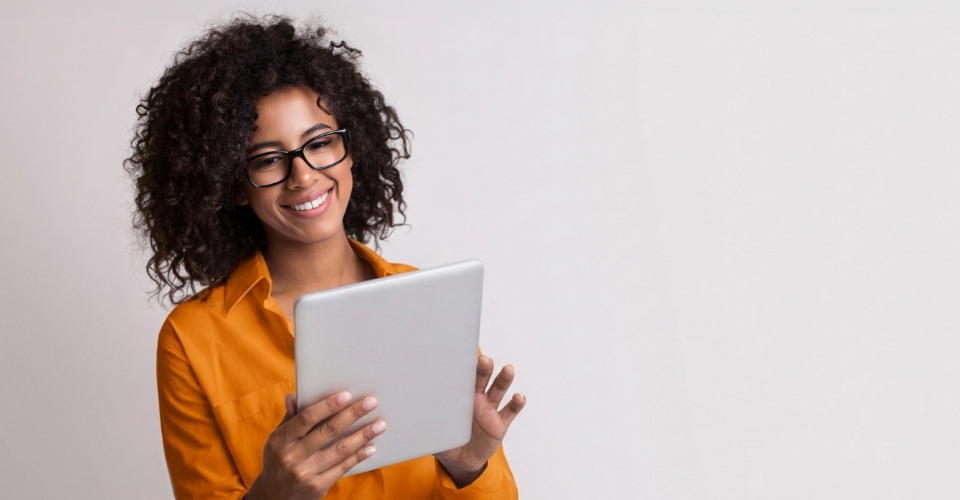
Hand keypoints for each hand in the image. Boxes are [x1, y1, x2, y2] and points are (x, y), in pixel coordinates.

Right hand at [244, 392, 385, 499]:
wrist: (274, 498)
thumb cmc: (279, 460)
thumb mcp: (277, 440)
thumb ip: (290, 418)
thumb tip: (294, 395)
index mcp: (281, 440)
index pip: (307, 418)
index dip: (327, 405)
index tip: (347, 395)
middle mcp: (292, 456)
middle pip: (328, 431)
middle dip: (352, 415)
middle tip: (371, 403)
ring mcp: (306, 473)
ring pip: (340, 450)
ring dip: (363, 435)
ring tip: (380, 425)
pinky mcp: (318, 487)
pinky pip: (343, 467)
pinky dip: (358, 456)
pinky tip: (371, 447)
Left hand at [434, 355, 525, 486]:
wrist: (460, 461)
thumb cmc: (447, 440)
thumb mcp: (435, 430)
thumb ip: (428, 421)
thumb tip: (410, 415)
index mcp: (460, 397)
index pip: (463, 377)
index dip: (465, 367)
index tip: (464, 357)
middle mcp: (477, 399)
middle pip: (483, 378)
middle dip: (484, 368)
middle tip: (485, 360)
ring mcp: (490, 410)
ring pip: (498, 390)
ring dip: (504, 379)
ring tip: (508, 370)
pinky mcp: (500, 424)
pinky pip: (510, 411)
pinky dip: (516, 403)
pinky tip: (518, 397)